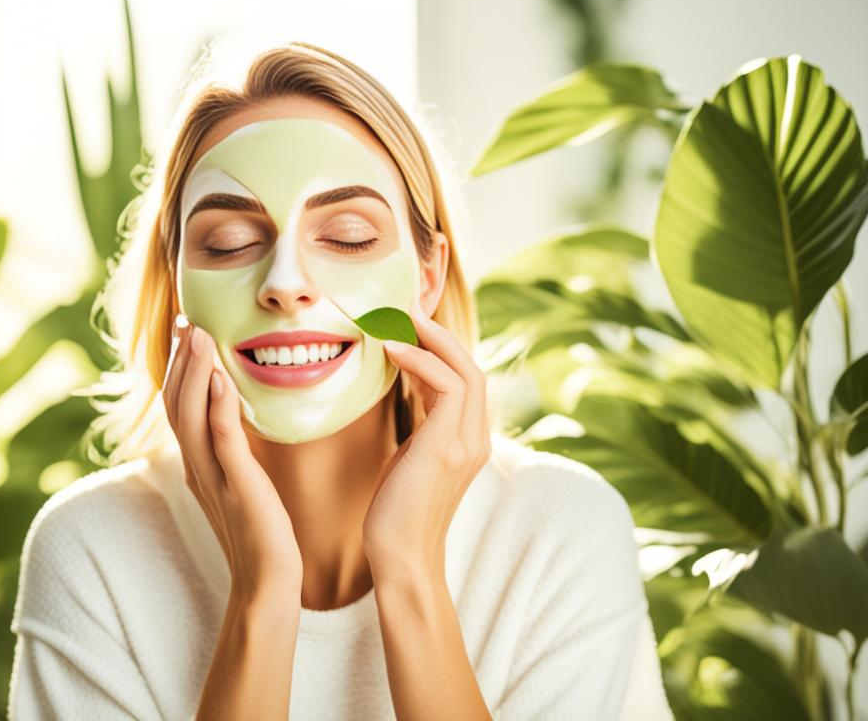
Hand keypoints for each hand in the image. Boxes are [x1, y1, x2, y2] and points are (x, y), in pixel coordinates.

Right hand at [162, 315, 301, 602]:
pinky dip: (218, 407)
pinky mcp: (239, 487)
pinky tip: (219, 378)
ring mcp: (214, 477)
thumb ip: (230, 450)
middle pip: (175, 404)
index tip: (185, 330)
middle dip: (180, 359)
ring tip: (199, 334)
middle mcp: (197, 466)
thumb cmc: (259, 532)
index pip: (178, 406)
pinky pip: (223, 441)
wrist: (267, 580)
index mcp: (198, 464)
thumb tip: (230, 416)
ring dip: (193, 372)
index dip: (178, 368)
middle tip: (185, 320)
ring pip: (191, 416)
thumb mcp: (239, 484)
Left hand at [361, 307, 491, 583]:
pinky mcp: (447, 447)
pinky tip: (392, 350)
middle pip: (472, 368)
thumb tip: (412, 386)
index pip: (465, 380)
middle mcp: (476, 439)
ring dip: (432, 339)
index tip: (409, 325)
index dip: (441, 348)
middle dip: (440, 334)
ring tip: (400, 319)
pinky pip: (446, 385)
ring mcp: (466, 444)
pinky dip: (421, 360)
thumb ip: (423, 424)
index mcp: (469, 441)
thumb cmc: (397, 513)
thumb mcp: (413, 457)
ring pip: (466, 371)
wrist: (401, 559)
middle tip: (406, 309)